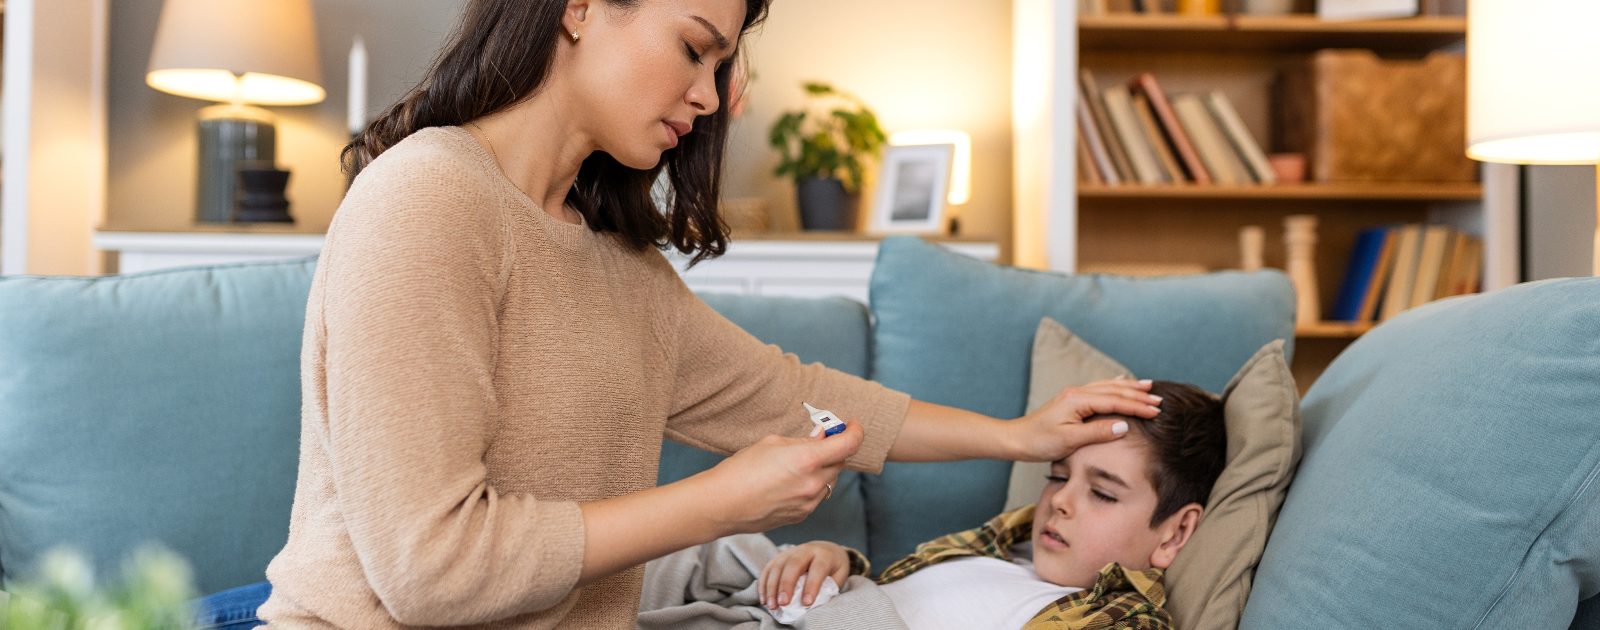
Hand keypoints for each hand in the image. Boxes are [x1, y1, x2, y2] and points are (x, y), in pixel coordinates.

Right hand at [692, 420, 865, 536]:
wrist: (722, 505)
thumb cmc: (741, 469)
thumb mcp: (772, 443)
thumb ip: (802, 441)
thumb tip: (822, 437)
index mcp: (807, 459)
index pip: (848, 444)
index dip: (855, 432)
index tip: (852, 426)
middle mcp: (814, 483)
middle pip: (840, 462)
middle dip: (834, 450)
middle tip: (820, 440)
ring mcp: (809, 502)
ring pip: (829, 480)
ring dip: (823, 468)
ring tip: (798, 463)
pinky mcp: (801, 516)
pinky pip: (817, 496)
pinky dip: (812, 485)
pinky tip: (790, 481)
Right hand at [759, 541, 851, 609]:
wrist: (825, 549)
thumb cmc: (832, 568)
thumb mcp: (838, 576)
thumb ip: (828, 588)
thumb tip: (814, 604)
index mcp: (824, 555)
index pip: (818, 568)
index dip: (812, 585)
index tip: (807, 603)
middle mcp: (806, 550)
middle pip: (794, 564)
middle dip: (786, 585)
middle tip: (783, 603)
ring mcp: (790, 552)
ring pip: (777, 566)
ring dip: (772, 587)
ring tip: (771, 605)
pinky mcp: (778, 557)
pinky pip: (768, 569)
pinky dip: (764, 585)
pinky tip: (764, 599)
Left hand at [1007, 377, 1161, 461]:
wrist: (1016, 439)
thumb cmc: (1040, 442)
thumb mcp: (1070, 441)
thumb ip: (1097, 432)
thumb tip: (1124, 426)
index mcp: (1078, 400)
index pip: (1115, 401)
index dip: (1137, 406)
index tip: (1156, 411)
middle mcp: (1077, 393)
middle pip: (1114, 390)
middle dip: (1138, 394)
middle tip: (1159, 399)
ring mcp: (1074, 395)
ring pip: (1108, 387)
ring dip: (1129, 387)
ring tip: (1148, 386)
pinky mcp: (1072, 401)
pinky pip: (1099, 389)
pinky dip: (1114, 386)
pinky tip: (1120, 382)